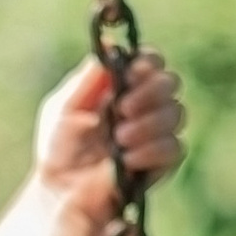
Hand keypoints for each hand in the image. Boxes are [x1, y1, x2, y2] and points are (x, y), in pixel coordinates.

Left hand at [30, 50, 187, 229]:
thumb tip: (109, 44)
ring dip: (147, 124)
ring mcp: (156, 134)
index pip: (151, 62)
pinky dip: (151, 151)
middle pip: (171, 83)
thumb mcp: (63, 106)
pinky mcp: (162, 162)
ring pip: (176, 113)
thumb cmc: (58, 148)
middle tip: (121, 110)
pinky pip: (174, 147)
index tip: (130, 75)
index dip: (147, 63)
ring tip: (118, 140)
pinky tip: (127, 160)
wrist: (62, 192)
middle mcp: (144, 106)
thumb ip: (87, 77)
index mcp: (123, 86)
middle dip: (149, 93)